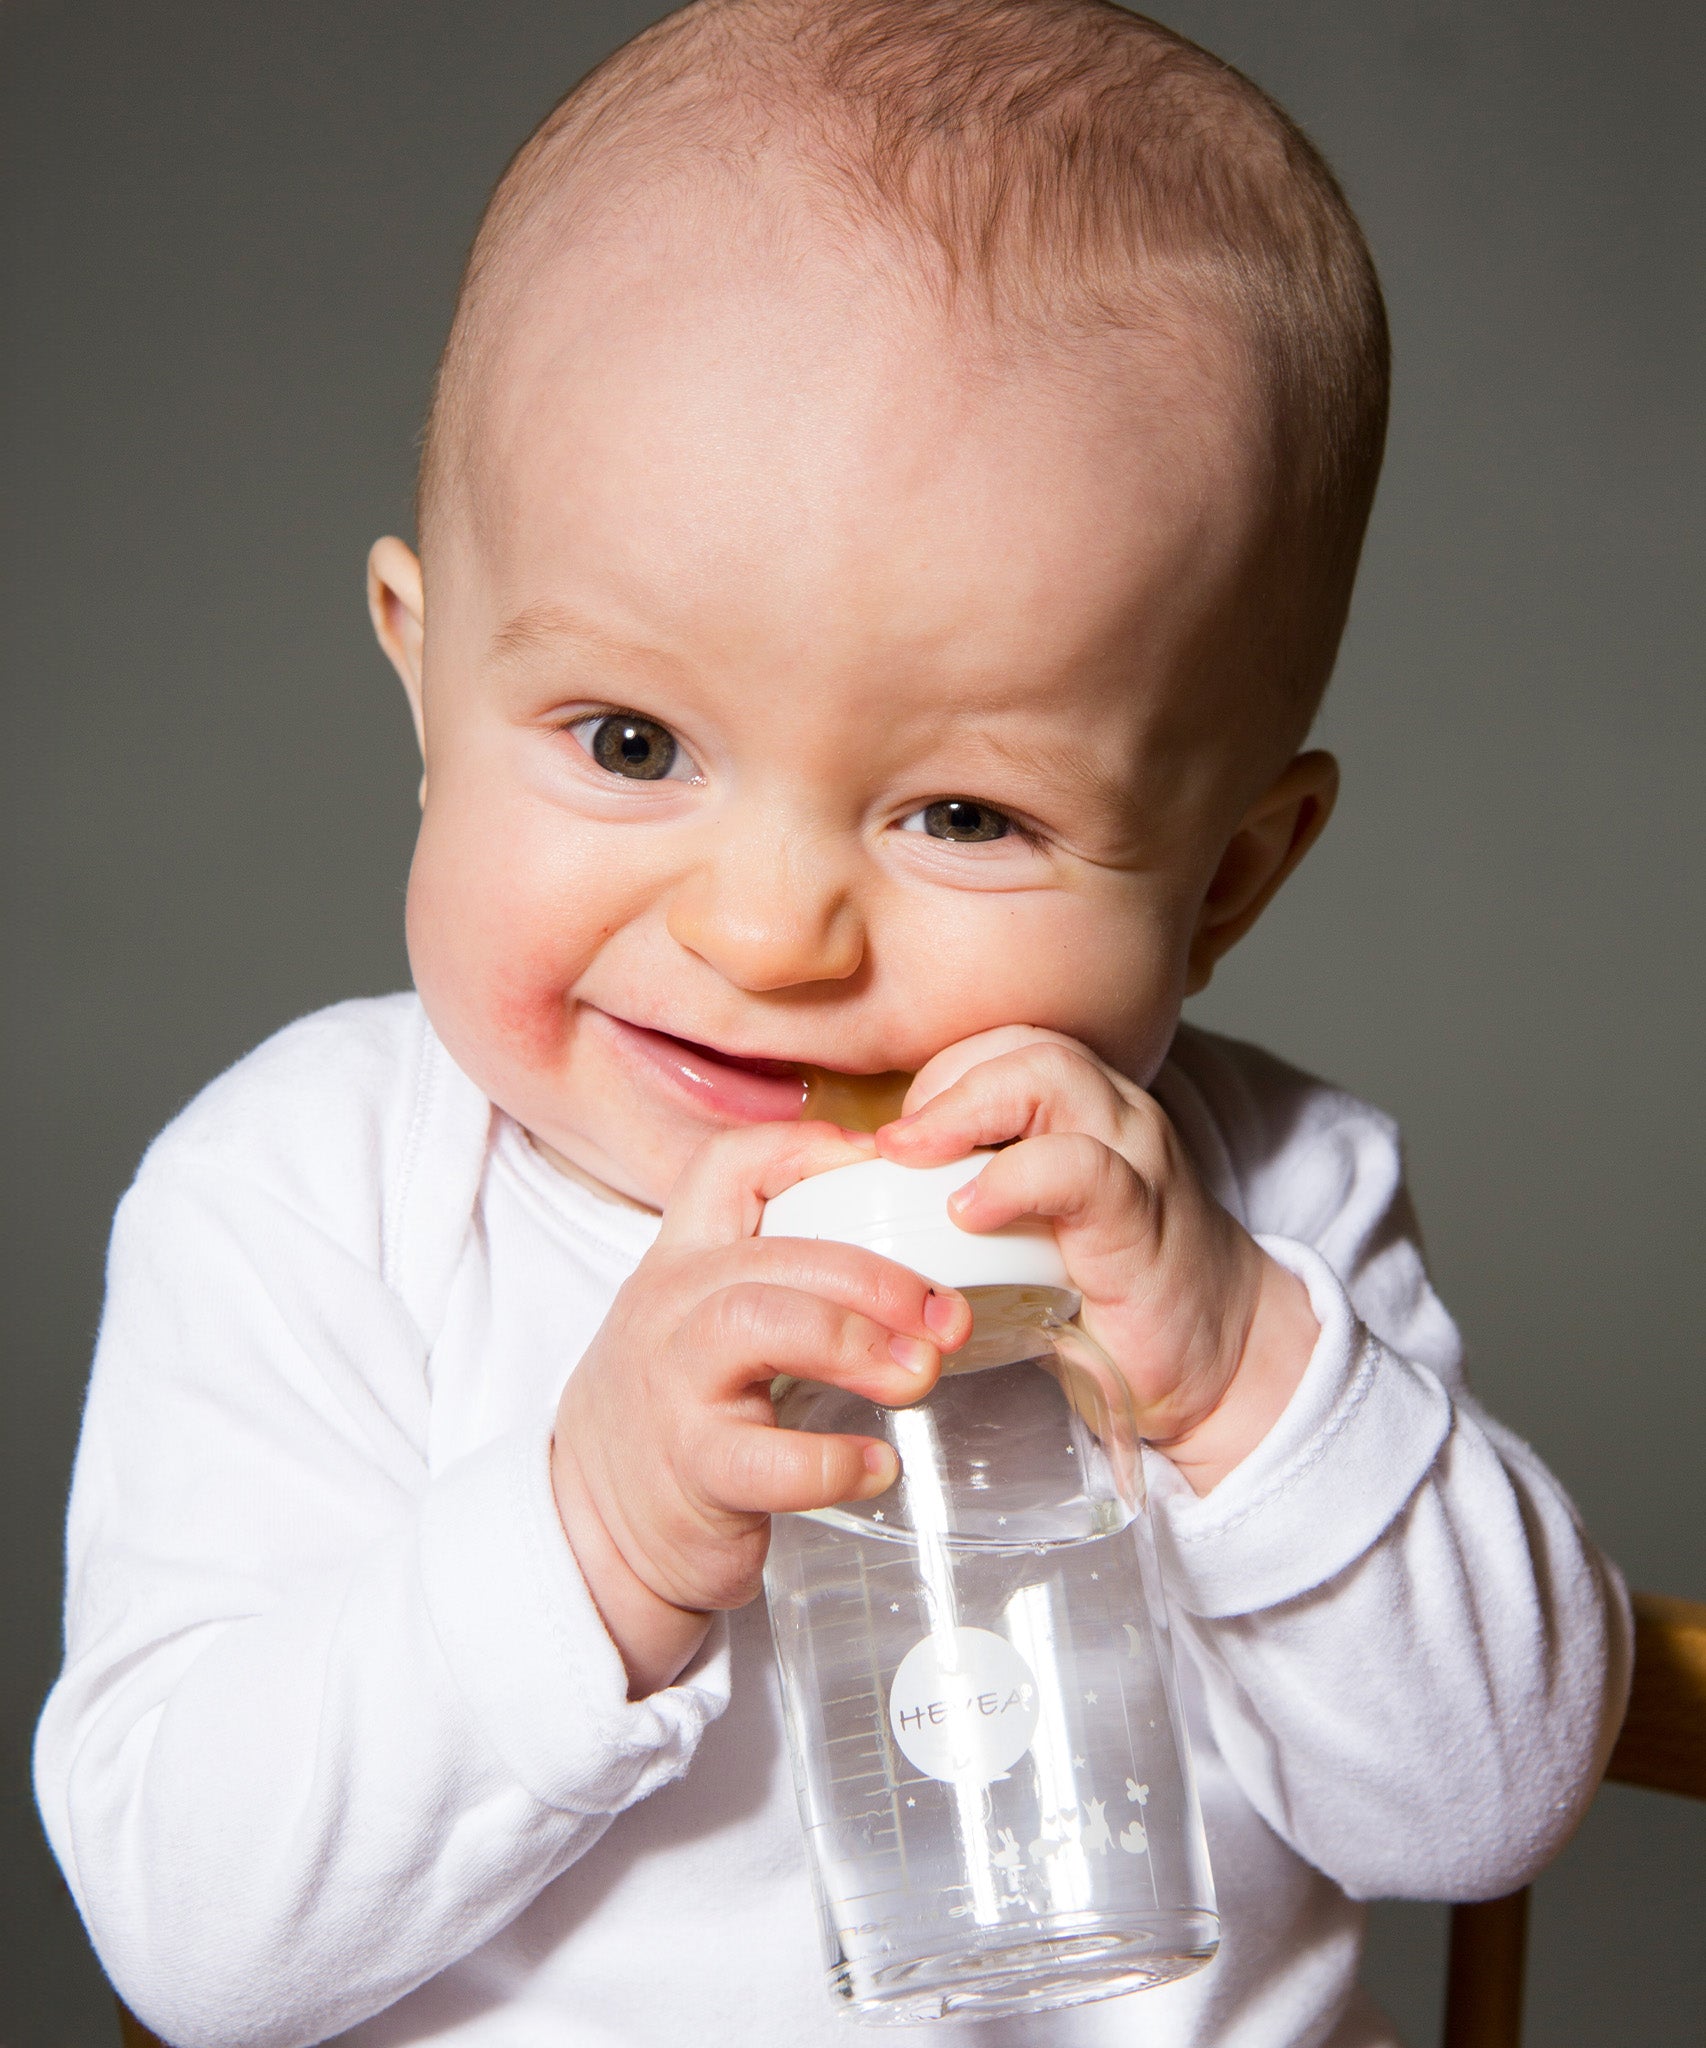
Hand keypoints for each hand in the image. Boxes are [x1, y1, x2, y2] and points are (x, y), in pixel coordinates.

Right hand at [551, 1121, 970, 1696]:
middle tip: (947, 1318)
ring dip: (855, 1342)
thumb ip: (780, 1279)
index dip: (814, 1152)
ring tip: (919, 1375)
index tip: (893, 1179)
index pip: (730, 1166)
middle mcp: (670, 1309)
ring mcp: (673, 1388)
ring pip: (758, 1322)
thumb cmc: (675, 1414)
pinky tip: (877, 1467)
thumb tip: (912, 1260)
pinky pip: (766, 1457)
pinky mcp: (691, 1471)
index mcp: (682, 1261)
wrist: (594, 1529)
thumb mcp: (701, 1321)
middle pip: (776, 1251)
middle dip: (878, 1276)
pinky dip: (835, 1461)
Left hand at [877, 1027, 1318, 1494]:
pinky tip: (967, 1212)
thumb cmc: (1107, 1291)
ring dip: (965, 1107)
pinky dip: (1012, 1179)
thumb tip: (866, 1192)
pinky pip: (1079, 1168)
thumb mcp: (1031, 1226)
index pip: (1004, 1043)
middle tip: (889, 1146)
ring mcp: (1136, 1160)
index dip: (939, 1073)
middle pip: (1025, 1043)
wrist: (1217, 1360)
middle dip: (943, 1080)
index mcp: (1086, 1110)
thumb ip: (973, 1188)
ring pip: (1053, 1077)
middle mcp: (1115, 1115)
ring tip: (910, 1157)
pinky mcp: (1143, 1220)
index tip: (893, 1137)